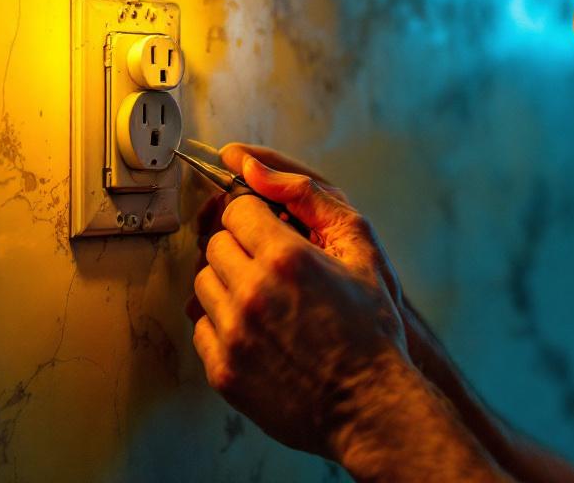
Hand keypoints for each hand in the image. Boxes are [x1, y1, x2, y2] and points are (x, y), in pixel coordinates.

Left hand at [190, 147, 408, 457]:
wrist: (370, 405)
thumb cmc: (372, 328)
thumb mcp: (360, 248)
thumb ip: (308, 197)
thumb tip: (252, 168)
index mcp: (287, 257)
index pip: (237, 209)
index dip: (256, 216)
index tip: (271, 230)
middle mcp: (253, 292)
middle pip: (216, 243)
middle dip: (241, 247)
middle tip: (273, 267)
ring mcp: (234, 334)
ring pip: (203, 283)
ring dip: (229, 284)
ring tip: (267, 300)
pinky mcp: (223, 369)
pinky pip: (201, 326)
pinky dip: (223, 323)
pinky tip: (258, 331)